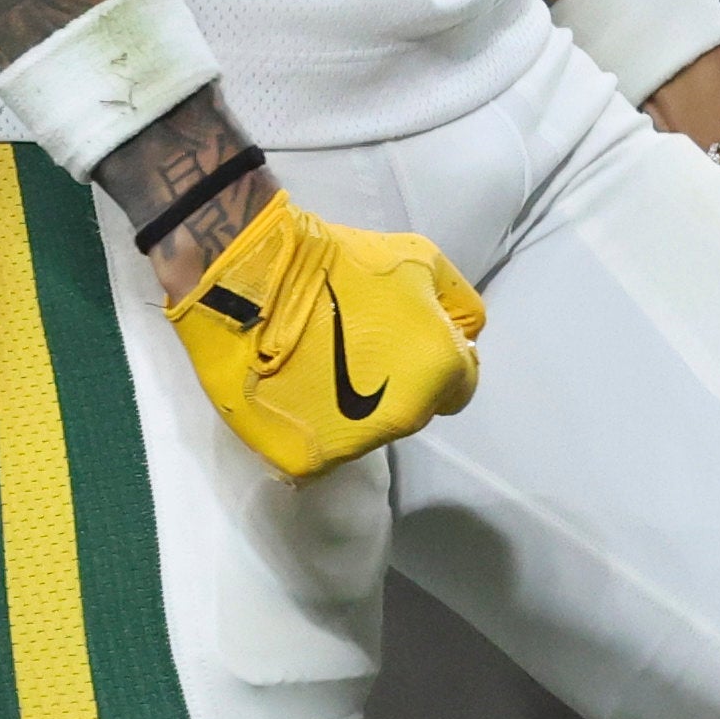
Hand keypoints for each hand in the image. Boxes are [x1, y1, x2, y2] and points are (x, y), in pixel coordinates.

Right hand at [163, 185, 485, 480]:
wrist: (256, 277)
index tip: (407, 340)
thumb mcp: (422, 259)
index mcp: (438, 371)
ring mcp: (356, 443)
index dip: (437, 359)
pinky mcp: (308, 459)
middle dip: (400, 382)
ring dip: (359, 408)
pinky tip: (300, 389)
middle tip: (363, 347)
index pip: (461, 385)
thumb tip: (463, 337)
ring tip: (324, 366)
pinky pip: (326, 448)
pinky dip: (318, 425)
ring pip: (372, 430)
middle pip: (416, 408)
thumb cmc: (342, 262)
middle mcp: (405, 416)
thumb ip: (456, 306)